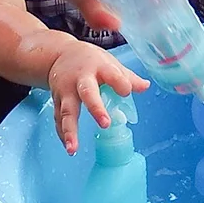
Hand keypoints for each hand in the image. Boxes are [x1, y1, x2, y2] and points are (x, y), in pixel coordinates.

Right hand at [47, 40, 148, 154]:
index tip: (126, 91)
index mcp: (98, 67)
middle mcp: (80, 79)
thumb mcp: (109, 63)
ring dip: (70, 130)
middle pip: (87, 92)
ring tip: (73, 148)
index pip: (111, 74)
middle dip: (95, 108)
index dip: (120, 82)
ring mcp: (66, 91)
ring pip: (67, 111)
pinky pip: (58, 119)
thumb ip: (127, 77)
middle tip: (105, 124)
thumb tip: (146, 87)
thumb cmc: (90, 61)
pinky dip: (62, 134)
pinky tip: (69, 148)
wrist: (59, 54)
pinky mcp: (57, 100)